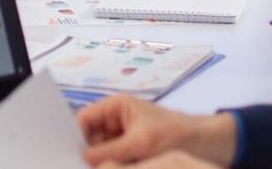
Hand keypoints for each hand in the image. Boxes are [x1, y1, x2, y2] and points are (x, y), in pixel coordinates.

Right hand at [78, 96, 234, 166]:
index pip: (83, 119)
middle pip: (88, 139)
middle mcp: (115, 122)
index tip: (62, 154)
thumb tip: (81, 160)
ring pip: (98, 155)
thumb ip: (110, 152)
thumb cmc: (176, 135)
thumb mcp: (141, 143)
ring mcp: (122, 141)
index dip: (71, 135)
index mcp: (115, 107)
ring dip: (96, 164)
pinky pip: (112, 163)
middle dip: (82, 154)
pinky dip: (108, 168)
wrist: (210, 147)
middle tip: (72, 166)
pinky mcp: (130, 157)